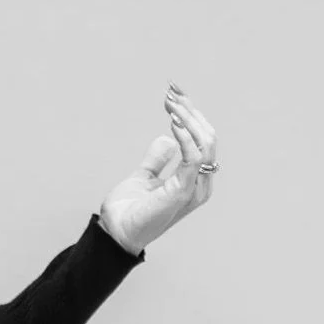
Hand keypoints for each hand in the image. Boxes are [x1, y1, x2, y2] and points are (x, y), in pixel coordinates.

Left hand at [99, 86, 218, 253]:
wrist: (116, 232)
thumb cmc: (129, 210)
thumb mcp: (144, 176)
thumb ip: (158, 158)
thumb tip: (168, 138)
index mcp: (194, 180)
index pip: (203, 140)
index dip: (190, 114)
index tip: (173, 94)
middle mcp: (200, 184)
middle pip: (208, 137)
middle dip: (191, 111)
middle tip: (172, 92)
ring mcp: (194, 188)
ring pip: (206, 143)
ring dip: (189, 118)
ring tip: (171, 103)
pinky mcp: (184, 191)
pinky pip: (195, 157)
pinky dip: (186, 136)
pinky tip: (173, 121)